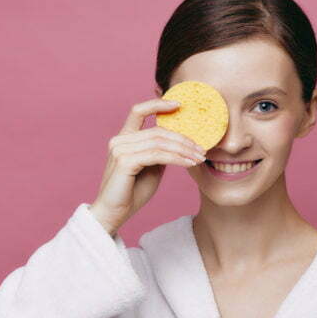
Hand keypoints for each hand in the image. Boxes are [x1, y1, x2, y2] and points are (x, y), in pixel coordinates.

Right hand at [89, 98, 207, 235]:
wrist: (114, 214)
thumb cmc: (132, 192)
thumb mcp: (151, 168)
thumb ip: (160, 152)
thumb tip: (180, 143)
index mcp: (124, 138)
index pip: (138, 111)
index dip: (158, 104)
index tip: (179, 104)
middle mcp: (119, 140)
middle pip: (158, 131)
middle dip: (183, 139)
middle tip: (201, 148)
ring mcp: (120, 150)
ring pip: (160, 142)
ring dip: (184, 150)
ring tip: (199, 157)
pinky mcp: (124, 162)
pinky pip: (157, 155)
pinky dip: (177, 158)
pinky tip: (189, 163)